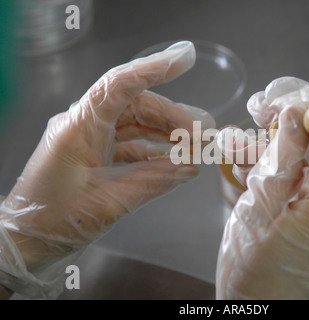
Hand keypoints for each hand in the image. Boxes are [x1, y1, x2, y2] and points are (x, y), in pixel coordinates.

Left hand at [0, 41, 214, 297]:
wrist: (25, 242)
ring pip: (135, 123)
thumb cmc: (55, 220)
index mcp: (80, 127)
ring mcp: (88, 139)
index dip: (154, 69)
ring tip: (194, 146)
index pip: (120, 85)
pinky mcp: (92, 154)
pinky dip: (152, 151)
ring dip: (165, 133)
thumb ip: (154, 181)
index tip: (186, 60)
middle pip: (136, 105)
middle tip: (202, 136)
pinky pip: (128, 143)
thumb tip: (191, 168)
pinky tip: (172, 161)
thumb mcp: (110, 202)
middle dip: (172, 117)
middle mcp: (84, 125)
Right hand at [216, 77, 308, 298]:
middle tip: (253, 120)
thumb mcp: (257, 214)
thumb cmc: (255, 284)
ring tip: (240, 152)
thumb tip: (296, 116)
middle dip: (284, 130)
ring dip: (278, 154)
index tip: (273, 101)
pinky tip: (255, 175)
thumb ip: (280, 161)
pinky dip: (284, 177)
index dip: (304, 109)